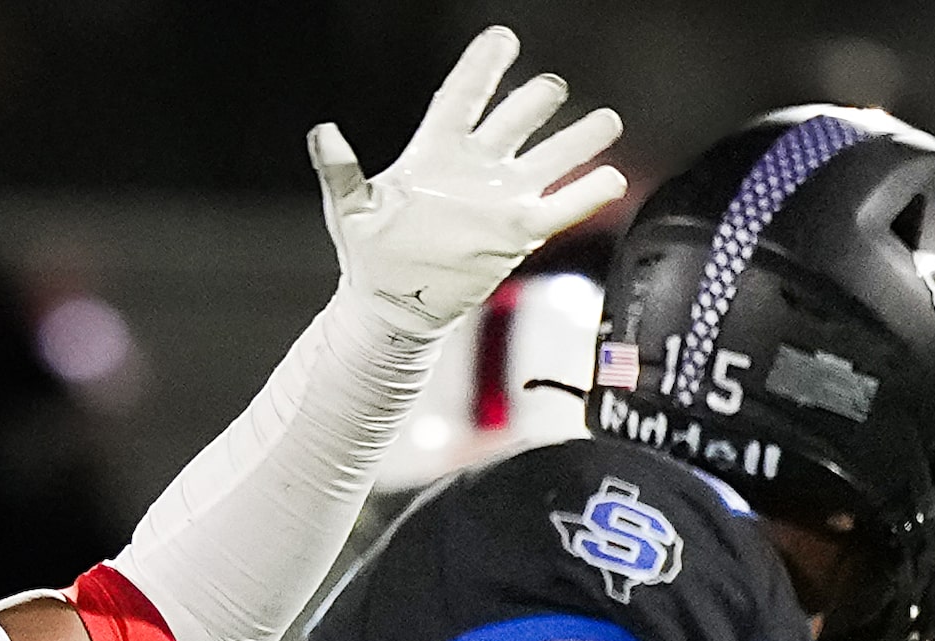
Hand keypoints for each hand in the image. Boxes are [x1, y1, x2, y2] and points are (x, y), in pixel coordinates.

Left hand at [309, 25, 626, 336]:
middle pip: (516, 118)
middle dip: (537, 100)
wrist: (392, 306)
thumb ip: (340, 171)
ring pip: (550, 156)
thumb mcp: (349, 209)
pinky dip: (588, 193)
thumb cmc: (369, 256)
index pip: (463, 96)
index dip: (482, 66)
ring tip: (605, 122)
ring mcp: (500, 197)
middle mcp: (475, 166)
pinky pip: (562, 207)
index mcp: (434, 151)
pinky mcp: (517, 232)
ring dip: (579, 138)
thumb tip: (323, 134)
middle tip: (551, 87)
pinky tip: (611, 178)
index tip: (502, 39)